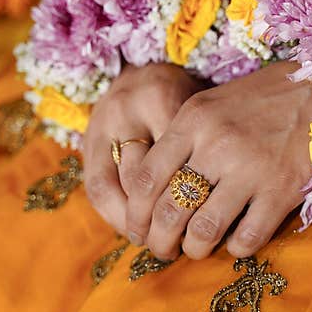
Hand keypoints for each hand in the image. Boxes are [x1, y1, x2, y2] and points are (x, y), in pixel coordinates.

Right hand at [82, 63, 203, 234]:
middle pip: (141, 176)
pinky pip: (96, 187)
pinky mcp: (87, 142)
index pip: (175, 158)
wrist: (144, 68)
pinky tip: (133, 231)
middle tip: (180, 242)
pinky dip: (114, 214)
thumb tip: (224, 206)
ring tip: (155, 243)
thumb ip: (209, 149)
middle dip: (159, 215)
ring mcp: (101, 126)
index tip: (208, 223)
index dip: (188, 195)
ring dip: (133, 221)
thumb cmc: (187, 95)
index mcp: (162, 97)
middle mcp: (125, 111)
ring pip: (112, 186)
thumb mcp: (204, 112)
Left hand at [123, 61, 311, 260]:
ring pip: (204, 230)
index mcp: (193, 121)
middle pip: (169, 211)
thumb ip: (178, 141)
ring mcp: (252, 169)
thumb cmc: (255, 101)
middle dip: (158, 241)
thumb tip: (148, 192)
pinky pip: (248, 237)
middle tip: (161, 249)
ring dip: (193, 249)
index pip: (146, 179)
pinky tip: (234, 242)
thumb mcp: (207, 105)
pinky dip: (235, 248)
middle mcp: (217, 145)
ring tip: (194, 249)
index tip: (137, 229)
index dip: (135, 214)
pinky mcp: (283, 190)